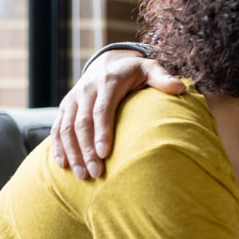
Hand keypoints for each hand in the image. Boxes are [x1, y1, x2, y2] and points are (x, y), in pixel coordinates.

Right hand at [51, 49, 183, 178]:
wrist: (109, 63)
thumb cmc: (135, 71)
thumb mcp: (150, 69)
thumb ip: (163, 78)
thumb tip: (180, 88)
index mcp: (108, 81)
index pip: (102, 109)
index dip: (102, 131)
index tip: (105, 154)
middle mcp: (86, 90)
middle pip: (82, 123)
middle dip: (87, 150)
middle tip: (95, 173)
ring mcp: (73, 99)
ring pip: (66, 128)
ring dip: (73, 153)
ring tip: (83, 175)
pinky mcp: (65, 107)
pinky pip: (57, 128)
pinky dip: (58, 147)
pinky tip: (63, 165)